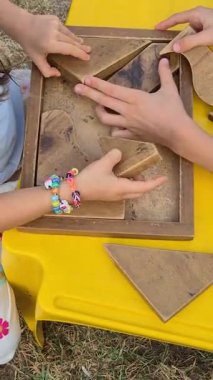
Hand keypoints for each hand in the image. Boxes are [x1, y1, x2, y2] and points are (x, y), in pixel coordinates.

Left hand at [18, 14, 90, 76]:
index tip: (87, 57)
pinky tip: (73, 39)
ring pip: (69, 35)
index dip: (79, 54)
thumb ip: (47, 71)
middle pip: (72, 42)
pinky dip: (69, 35)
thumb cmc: (30, 44)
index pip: (69, 49)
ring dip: (77, 41)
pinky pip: (65, 29)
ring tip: (84, 45)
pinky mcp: (55, 19)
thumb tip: (58, 74)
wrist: (22, 25)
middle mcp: (54, 33)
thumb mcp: (36, 60)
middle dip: (81, 47)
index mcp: (50, 44)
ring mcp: (55, 24)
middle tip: (89, 51)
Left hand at [74, 58, 188, 149]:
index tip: (86, 79)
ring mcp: (128, 125)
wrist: (177, 133)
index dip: (97, 84)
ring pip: (106, 119)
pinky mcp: (131, 135)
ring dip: (99, 111)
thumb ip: (164, 74)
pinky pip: (116, 132)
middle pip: (103, 102)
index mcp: (135, 98)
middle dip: (88, 94)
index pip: (112, 90)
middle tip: (77, 88)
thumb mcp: (169, 89)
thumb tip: (163, 59)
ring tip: (97, 105)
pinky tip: (113, 125)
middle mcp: (128, 111)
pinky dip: (113, 128)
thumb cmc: (174, 111)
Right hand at [74, 150, 165, 200]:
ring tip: (133, 171)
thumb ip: (114, 156)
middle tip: (148, 174)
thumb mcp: (103, 164)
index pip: (144, 187)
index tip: (164, 179)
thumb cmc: (90, 179)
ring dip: (136, 184)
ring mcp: (115, 196)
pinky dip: (128, 184)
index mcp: (123, 188)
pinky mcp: (109, 195)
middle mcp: (121, 195)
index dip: (155, 183)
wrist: (74, 191)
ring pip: (132, 192)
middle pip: (140, 192)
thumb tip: (119, 153)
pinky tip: (121, 174)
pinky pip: (124, 191)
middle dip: (146, 184)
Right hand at [156, 6, 212, 51]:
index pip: (176, 18)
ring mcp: (203, 23)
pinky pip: (194, 36)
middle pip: (181, 25)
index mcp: (196, 14)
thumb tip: (174, 47)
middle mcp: (199, 17)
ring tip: (175, 49)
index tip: (156, 28)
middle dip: (173, 34)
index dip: (165, 23)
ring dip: (182, 40)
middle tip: (164, 42)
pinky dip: (189, 42)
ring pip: (188, 32)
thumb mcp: (205, 36)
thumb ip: (190, 42)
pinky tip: (188, 49)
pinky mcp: (207, 29)